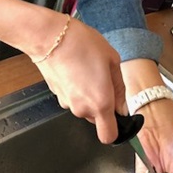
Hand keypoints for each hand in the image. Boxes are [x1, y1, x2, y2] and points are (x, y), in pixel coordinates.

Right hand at [34, 17, 125, 143]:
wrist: (50, 36)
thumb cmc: (81, 44)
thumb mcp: (112, 59)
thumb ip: (120, 87)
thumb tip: (122, 105)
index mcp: (100, 102)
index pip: (109, 136)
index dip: (116, 128)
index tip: (118, 113)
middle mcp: (82, 108)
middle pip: (97, 118)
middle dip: (103, 103)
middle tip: (103, 78)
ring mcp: (66, 103)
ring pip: (84, 106)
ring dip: (89, 94)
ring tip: (88, 69)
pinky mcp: (56, 94)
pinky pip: (72, 96)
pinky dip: (76, 87)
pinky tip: (76, 68)